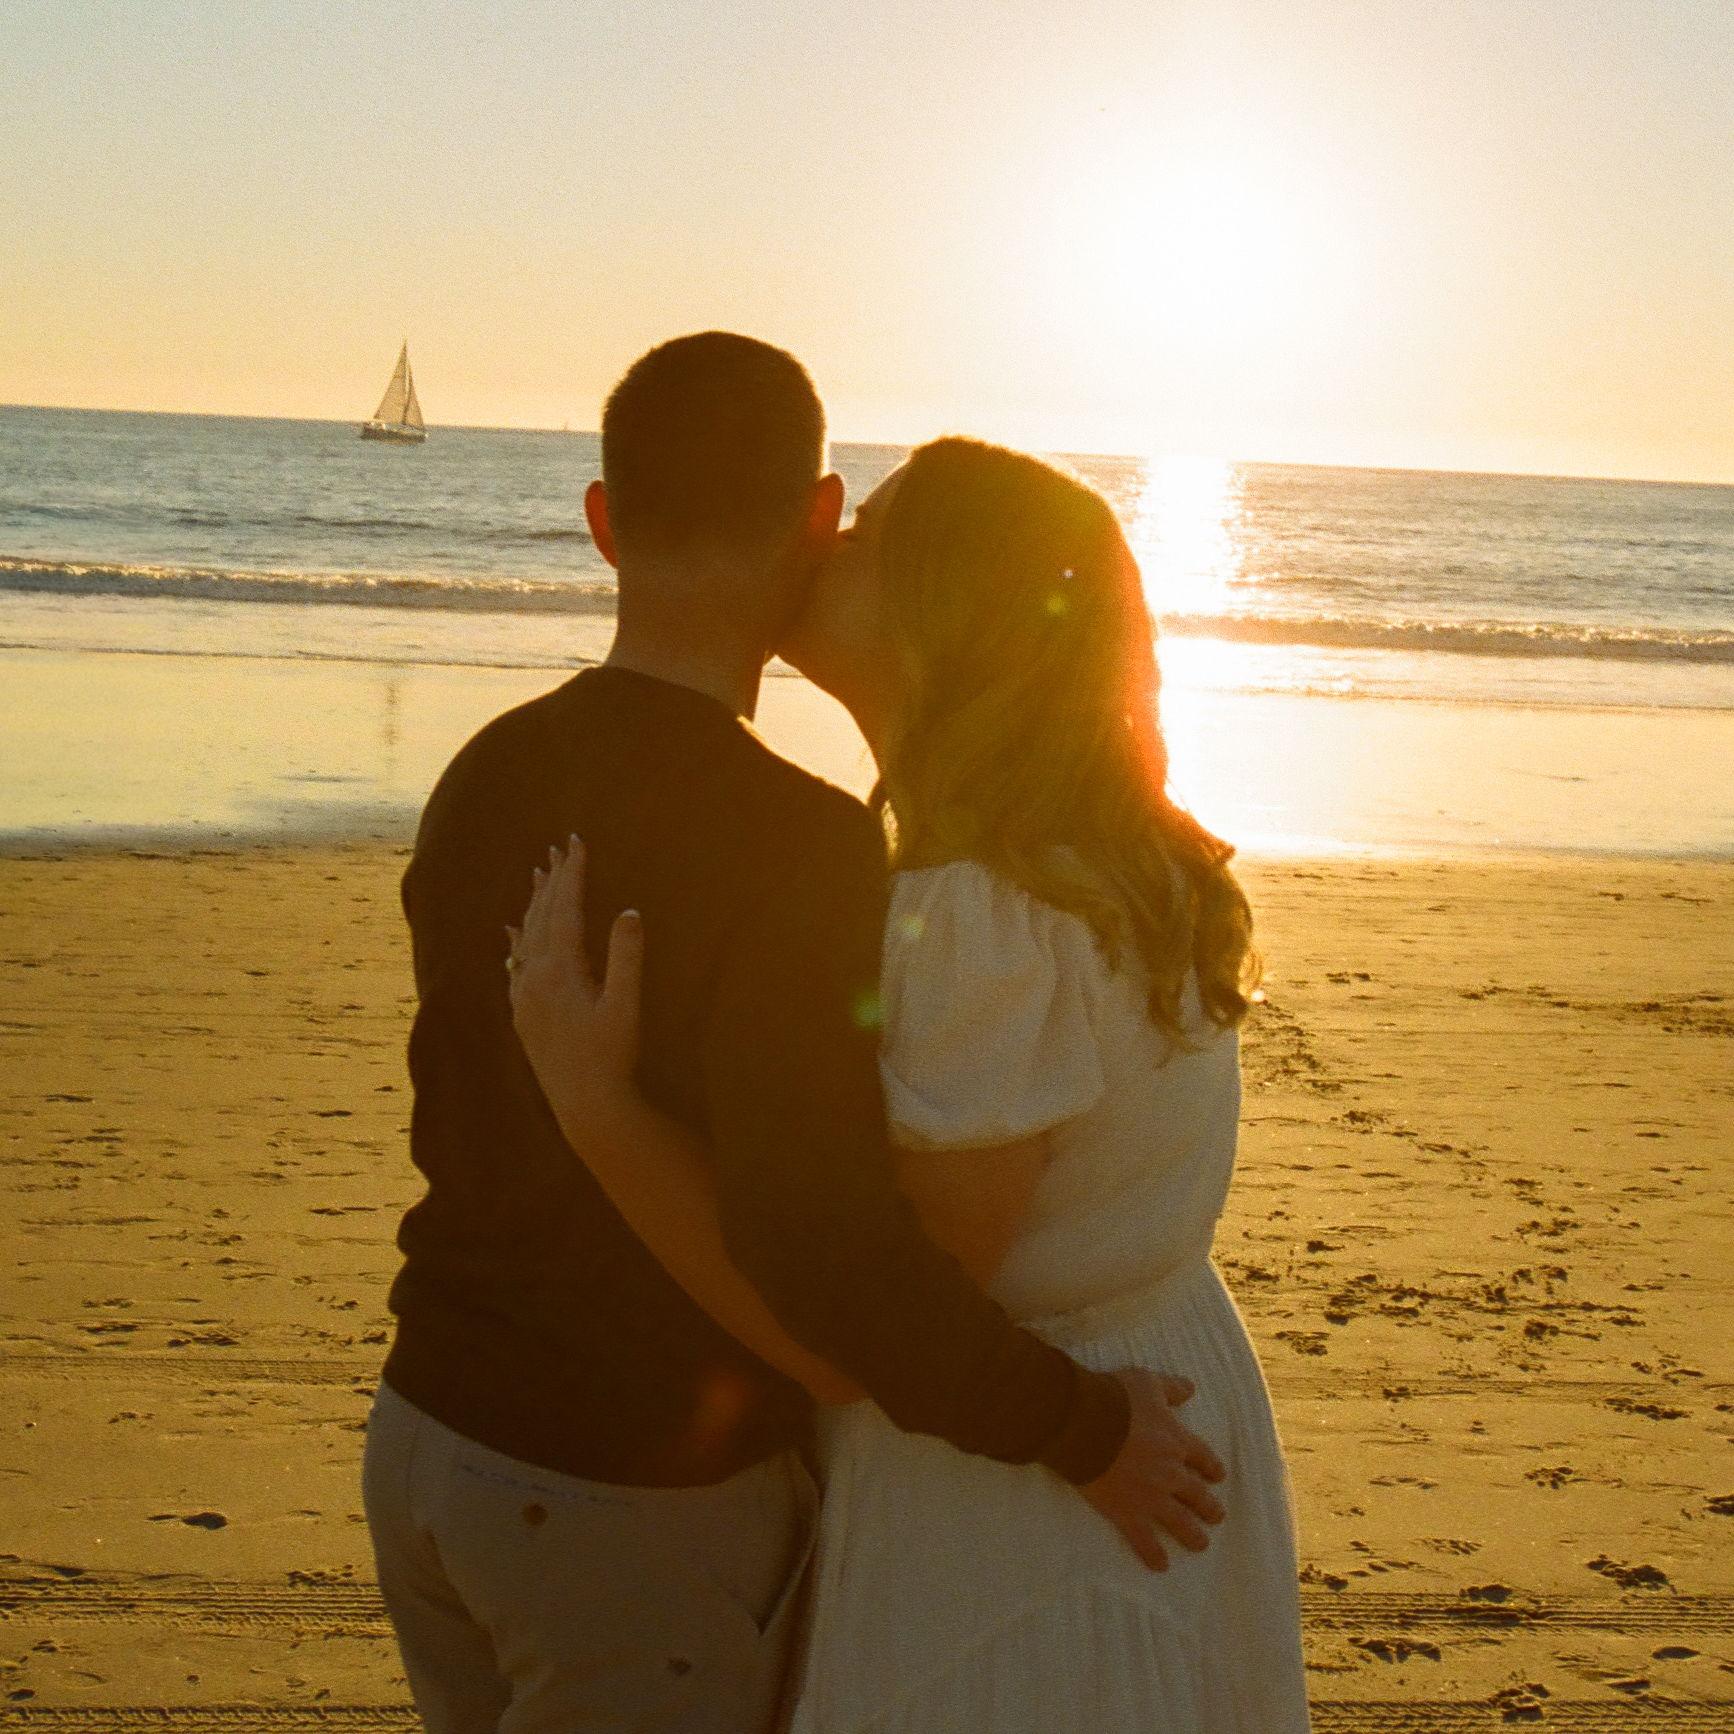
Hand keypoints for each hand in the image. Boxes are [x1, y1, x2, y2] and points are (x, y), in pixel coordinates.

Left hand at [507, 838, 643, 1124]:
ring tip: (537, 876)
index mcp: (560, 969)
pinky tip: (513, 935)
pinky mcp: (523, 1015)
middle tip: (557, 848)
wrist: (585, 1106)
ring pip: (525, 938)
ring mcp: (524, 997)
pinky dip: (517, 943)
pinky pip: (515, 967)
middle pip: (541, 916)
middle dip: (552, 880)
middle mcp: (534, 978)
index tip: (576, 842)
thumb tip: (629, 912)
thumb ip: (627, 957)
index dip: (572, 873)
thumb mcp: (626, 1005)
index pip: (565, 908)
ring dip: (533, 905)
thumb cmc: (612, 1056)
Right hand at [1079, 1370, 1226, 1571]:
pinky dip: (1153, 1554)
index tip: (1218, 1477)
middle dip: (1209, 1507)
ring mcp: (1151, 1497)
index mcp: (1177, 1442)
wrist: (1086, 1425)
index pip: (1203, 1459)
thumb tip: (1191, 1388)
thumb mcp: (1147, 1382)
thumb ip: (1171, 1388)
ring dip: (1193, 1535)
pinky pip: (1145, 1541)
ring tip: (1200, 1544)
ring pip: (1180, 1523)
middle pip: (1197, 1495)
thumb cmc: (1116, 1398)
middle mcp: (1170, 1474)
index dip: (1212, 1468)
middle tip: (1216, 1516)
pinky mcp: (1127, 1513)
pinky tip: (1161, 1565)